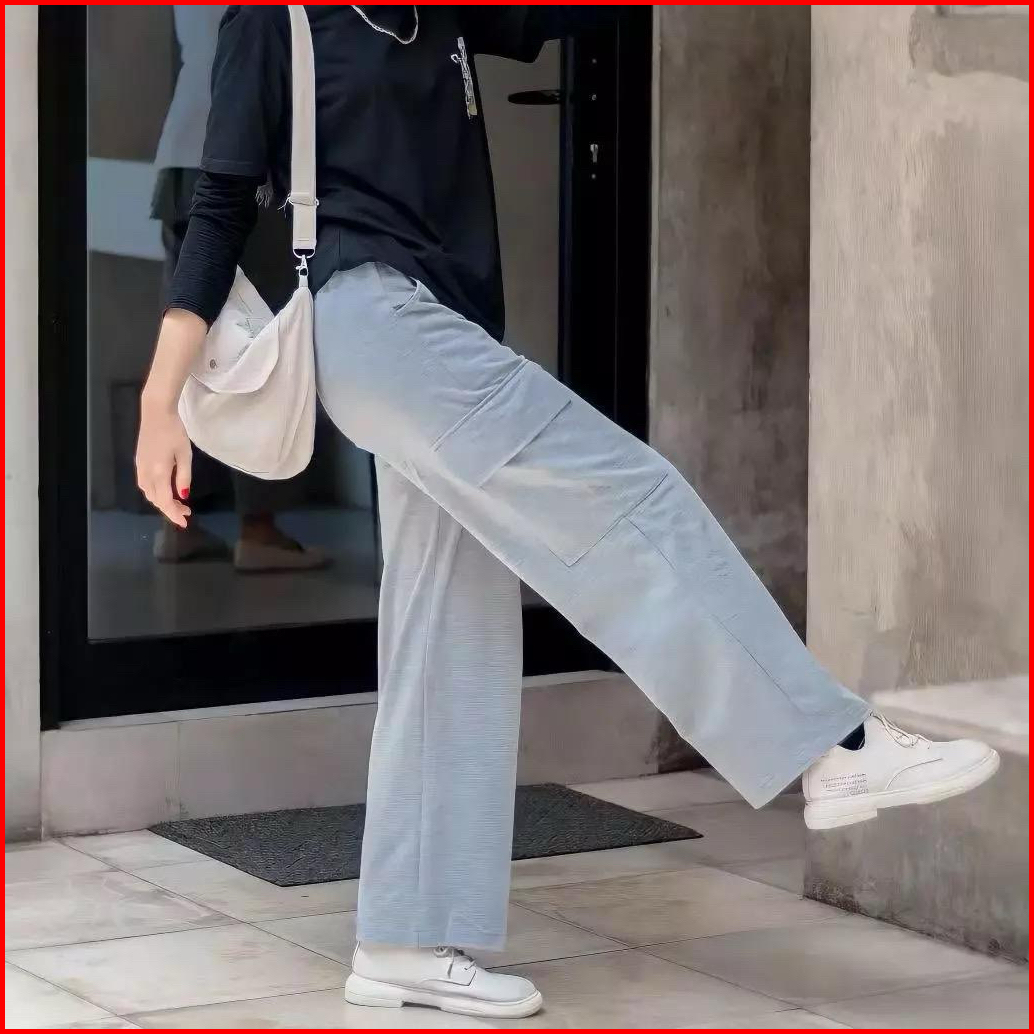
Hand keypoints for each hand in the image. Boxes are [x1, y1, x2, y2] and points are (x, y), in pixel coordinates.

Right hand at [136, 397, 192, 527]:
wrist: (156, 412)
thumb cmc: (174, 431)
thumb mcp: (185, 454)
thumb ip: (184, 477)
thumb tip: (183, 496)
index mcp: (159, 472)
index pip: (165, 501)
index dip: (174, 514)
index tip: (185, 522)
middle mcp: (146, 473)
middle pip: (155, 499)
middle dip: (170, 509)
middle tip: (186, 512)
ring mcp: (140, 467)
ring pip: (148, 493)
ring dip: (162, 501)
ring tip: (179, 503)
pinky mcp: (139, 461)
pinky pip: (145, 484)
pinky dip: (155, 492)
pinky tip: (166, 490)